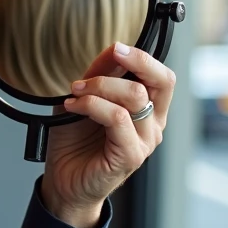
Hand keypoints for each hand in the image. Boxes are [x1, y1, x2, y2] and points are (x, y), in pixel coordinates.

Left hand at [41, 42, 175, 227]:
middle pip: (161, 82)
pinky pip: (118, 118)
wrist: (64, 179)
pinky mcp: (130, 155)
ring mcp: (145, 141)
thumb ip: (101, 74)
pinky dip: (92, 105)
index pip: (163, 76)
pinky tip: (73, 107)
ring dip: (98, 87)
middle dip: (130, 64)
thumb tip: (114, 49)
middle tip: (95, 67)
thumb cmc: (76, 140)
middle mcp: (153, 124)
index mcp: (150, 109)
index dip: (143, 57)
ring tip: (75, 92)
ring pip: (135, 96)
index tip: (116, 48)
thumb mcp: (86, 97)